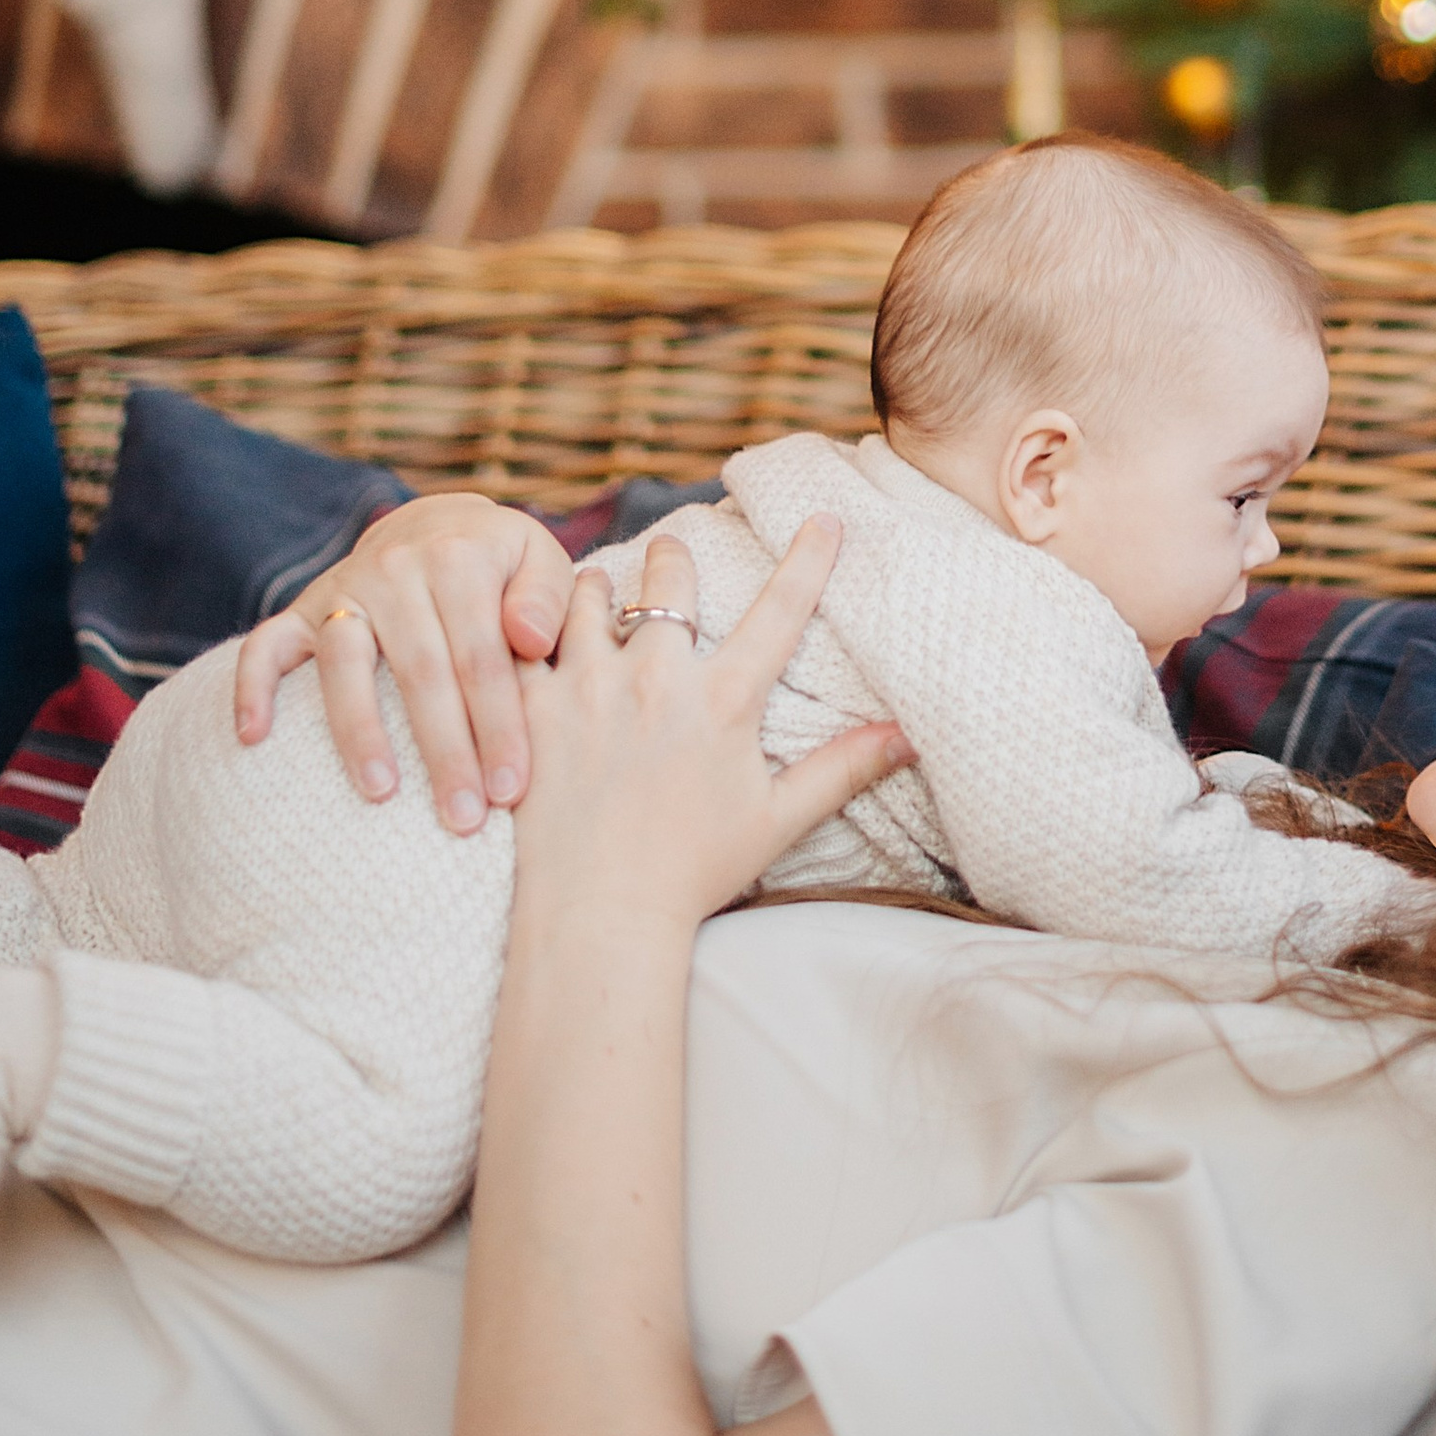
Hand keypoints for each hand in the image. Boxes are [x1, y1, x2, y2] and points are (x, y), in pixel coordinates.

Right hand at [234, 494, 575, 829]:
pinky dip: (252, 687)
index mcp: (460, 559)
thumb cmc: (503, 564)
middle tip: (463, 817)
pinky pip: (266, 645)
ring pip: (344, 665)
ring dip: (359, 732)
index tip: (512, 789)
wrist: (437, 525)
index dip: (498, 724)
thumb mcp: (541, 561)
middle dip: (443, 751)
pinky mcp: (302, 609)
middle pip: (420, 671)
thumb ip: (546, 599)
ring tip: (381, 794)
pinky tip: (252, 738)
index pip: (482, 656)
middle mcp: (397, 570)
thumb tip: (533, 639)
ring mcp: (343, 590)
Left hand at [511, 521, 910, 934]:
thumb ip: (844, 769)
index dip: (808, 559)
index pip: (780, 611)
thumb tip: (911, 737)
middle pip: (670, 577)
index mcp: (723, 702)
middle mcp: (657, 679)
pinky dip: (527, 629)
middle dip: (673, 557)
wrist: (601, 917)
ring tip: (597, 592)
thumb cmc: (693, 874)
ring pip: (588, 594)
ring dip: (597, 587)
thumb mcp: (778, 820)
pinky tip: (523, 632)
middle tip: (671, 555)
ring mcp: (588, 688)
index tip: (823, 518)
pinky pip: (523, 640)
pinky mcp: (530, 709)